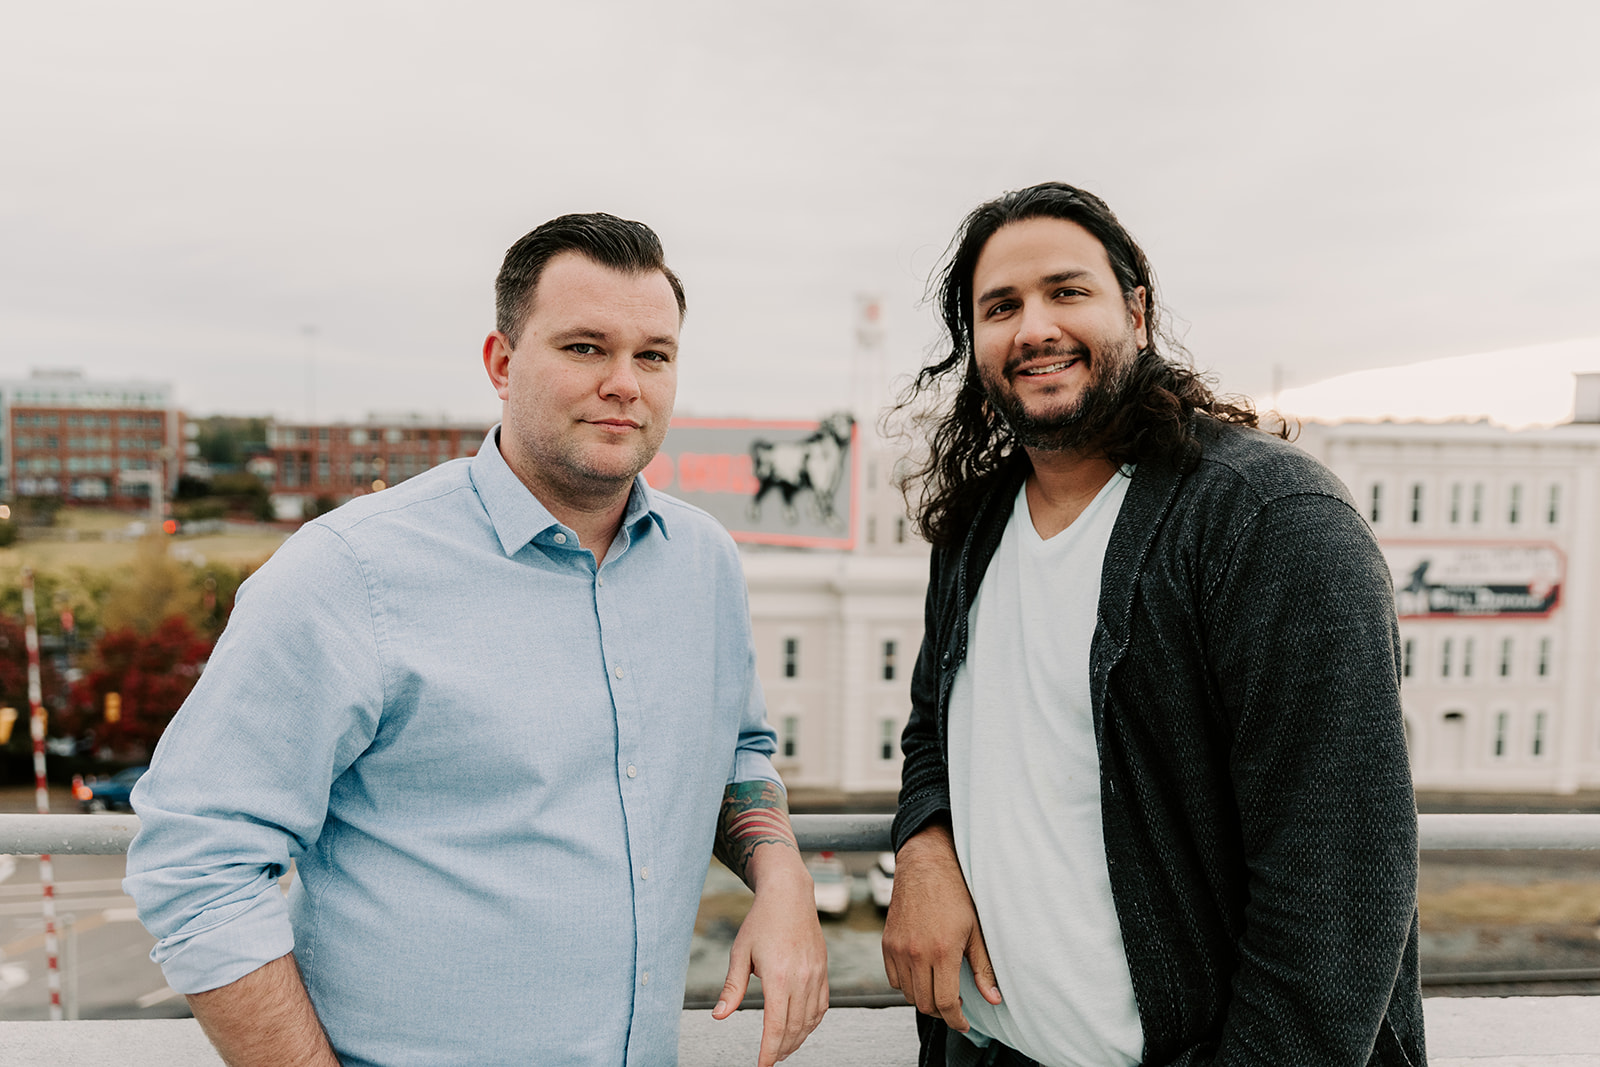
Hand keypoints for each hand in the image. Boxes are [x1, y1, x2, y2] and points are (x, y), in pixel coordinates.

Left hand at [712, 850, 828, 1065]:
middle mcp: (801, 977)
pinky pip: (822, 1005)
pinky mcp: (823, 970)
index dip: (769, 1049)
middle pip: (795, 1027)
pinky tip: (801, 1028)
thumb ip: (732, 988)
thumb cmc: (761, 921)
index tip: (762, 1065)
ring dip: (798, 1039)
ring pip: (810, 1019)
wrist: (789, 895)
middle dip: (782, 1049)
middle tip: (770, 1060)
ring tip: (783, 1049)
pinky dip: (812, 1022)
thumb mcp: (740, 953)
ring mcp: (816, 974)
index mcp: (778, 975)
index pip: (776, 1024)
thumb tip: (719, 1016)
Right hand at [880, 824, 999, 1032]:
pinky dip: (907, 984)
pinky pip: (893, 978)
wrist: (926, 866)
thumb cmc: (955, 894)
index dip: (956, 1019)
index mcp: (942, 951)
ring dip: (924, 997)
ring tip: (940, 987)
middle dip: (942, 1010)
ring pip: (908, 993)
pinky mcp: (887, 943)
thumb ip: (983, 968)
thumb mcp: (975, 931)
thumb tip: (994, 999)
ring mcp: (898, 949)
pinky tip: (922, 974)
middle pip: (925, 1003)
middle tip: (955, 1003)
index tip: (963, 1022)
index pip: (946, 1003)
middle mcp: (917, 953)